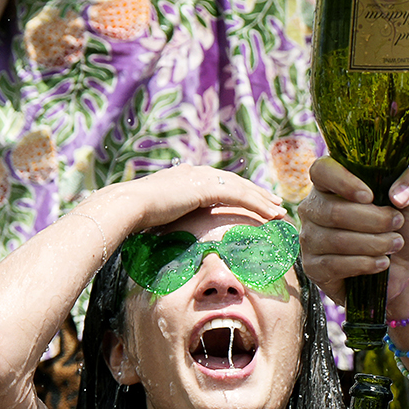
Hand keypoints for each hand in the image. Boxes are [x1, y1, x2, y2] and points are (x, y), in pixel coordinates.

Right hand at [99, 164, 284, 233]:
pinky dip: (259, 205)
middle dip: (257, 193)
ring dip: (263, 200)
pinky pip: (241, 197)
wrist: (128, 207)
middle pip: (236, 182)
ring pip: (242, 188)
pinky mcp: (207, 187)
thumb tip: (170, 235)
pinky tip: (272, 214)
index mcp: (186, 176)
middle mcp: (196, 172)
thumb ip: (170, 219)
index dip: (239, 192)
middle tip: (276, 202)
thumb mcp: (158, 216)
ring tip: (280, 210)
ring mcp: (202, 177)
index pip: (220, 183)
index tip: (253, 200)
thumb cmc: (136, 217)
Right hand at [298, 155, 408, 314]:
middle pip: (333, 211)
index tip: (370, 196)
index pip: (322, 171)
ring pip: (336, 240)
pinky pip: (334, 265)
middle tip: (398, 223)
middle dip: (373, 220)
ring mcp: (310, 237)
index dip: (342, 181)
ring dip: (373, 243)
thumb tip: (397, 195)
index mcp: (332, 183)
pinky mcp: (313, 267)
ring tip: (395, 243)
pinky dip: (364, 264)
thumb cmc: (402, 226)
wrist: (403, 266)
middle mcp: (314, 207)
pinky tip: (381, 262)